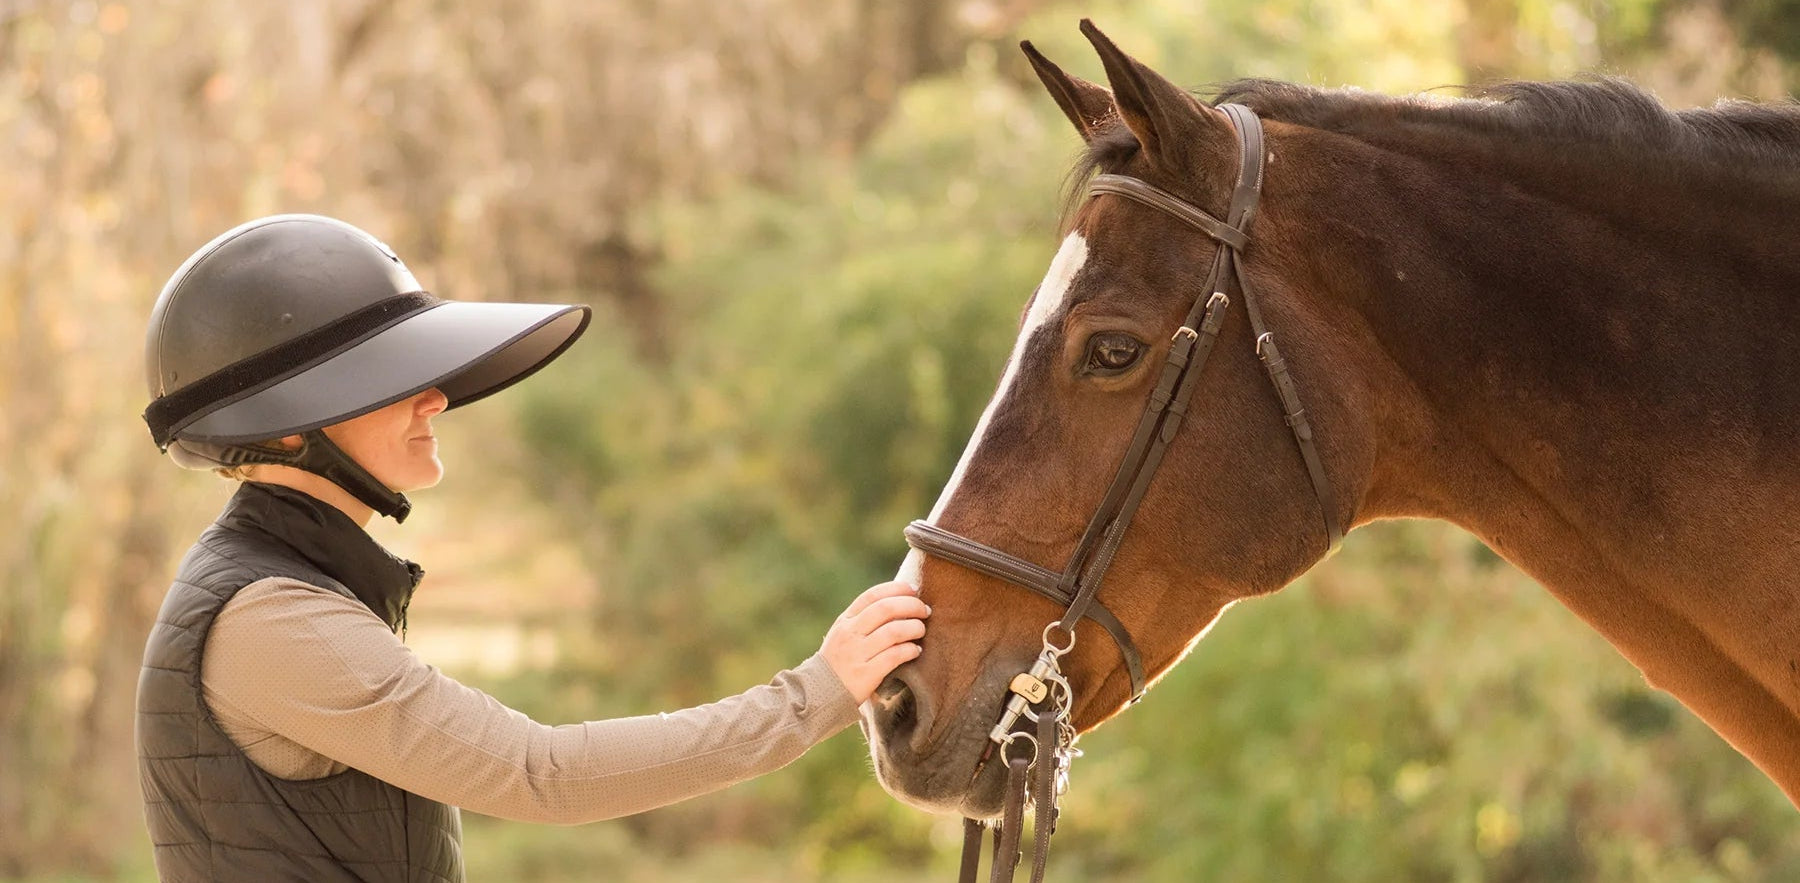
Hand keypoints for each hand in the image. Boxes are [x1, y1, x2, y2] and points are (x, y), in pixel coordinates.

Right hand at [820, 581, 928, 702]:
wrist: (819, 693)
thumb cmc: (839, 661)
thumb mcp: (843, 634)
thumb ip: (864, 619)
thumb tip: (899, 602)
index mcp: (845, 621)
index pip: (872, 596)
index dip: (896, 589)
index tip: (913, 589)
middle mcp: (850, 634)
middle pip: (885, 609)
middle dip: (911, 605)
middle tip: (925, 610)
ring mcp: (857, 654)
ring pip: (893, 632)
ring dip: (914, 627)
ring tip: (921, 630)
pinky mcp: (866, 674)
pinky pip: (894, 656)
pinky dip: (910, 650)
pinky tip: (916, 651)